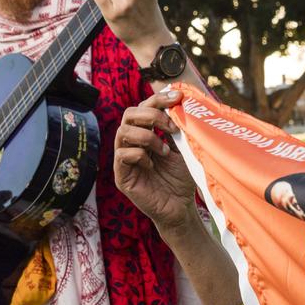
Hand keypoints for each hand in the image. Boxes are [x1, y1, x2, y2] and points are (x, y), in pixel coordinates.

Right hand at [114, 90, 200, 235]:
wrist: (181, 208)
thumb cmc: (182, 179)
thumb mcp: (183, 148)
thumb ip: (179, 128)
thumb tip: (183, 102)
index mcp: (146, 133)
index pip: (145, 107)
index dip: (159, 98)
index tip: (178, 96)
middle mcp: (132, 143)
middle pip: (129, 114)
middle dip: (152, 114)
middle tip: (172, 127)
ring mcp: (125, 159)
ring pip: (123, 131)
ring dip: (147, 136)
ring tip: (164, 150)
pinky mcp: (121, 176)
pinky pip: (122, 155)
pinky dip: (140, 155)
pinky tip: (153, 166)